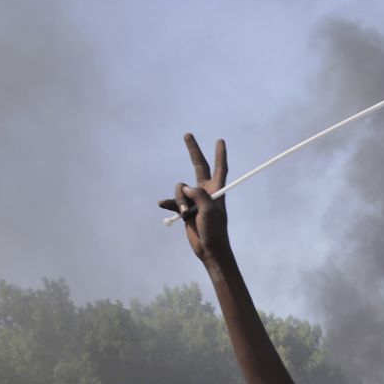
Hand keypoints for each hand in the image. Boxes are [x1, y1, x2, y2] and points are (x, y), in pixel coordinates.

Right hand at [161, 134, 229, 262]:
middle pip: (198, 166)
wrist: (208, 249)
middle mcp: (205, 191)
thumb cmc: (214, 230)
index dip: (220, 154)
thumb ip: (199, 194)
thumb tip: (186, 188)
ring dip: (179, 199)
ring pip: (180, 188)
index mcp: (216, 190)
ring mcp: (194, 199)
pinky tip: (162, 205)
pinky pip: (172, 201)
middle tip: (187, 134)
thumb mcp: (209, 210)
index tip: (220, 141)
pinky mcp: (185, 209)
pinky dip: (168, 203)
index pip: (219, 167)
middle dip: (193, 150)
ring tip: (186, 212)